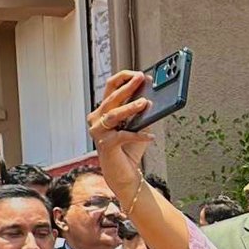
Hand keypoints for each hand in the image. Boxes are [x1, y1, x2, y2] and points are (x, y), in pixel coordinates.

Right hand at [86, 71, 153, 193]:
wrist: (124, 174)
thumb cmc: (129, 148)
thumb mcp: (138, 126)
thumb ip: (141, 113)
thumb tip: (152, 97)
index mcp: (103, 110)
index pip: (110, 88)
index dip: (124, 79)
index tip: (139, 74)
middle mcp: (97, 119)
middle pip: (111, 98)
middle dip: (127, 87)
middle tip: (141, 78)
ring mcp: (98, 132)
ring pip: (114, 115)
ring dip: (130, 107)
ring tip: (145, 103)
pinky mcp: (106, 145)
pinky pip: (123, 136)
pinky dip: (139, 136)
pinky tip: (151, 137)